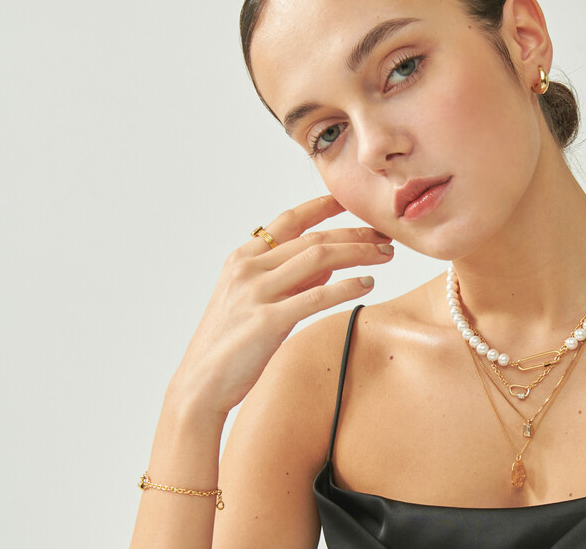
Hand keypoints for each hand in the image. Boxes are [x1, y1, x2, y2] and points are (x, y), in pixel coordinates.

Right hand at [169, 195, 392, 419]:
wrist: (200, 383)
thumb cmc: (231, 343)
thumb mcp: (255, 300)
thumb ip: (290, 278)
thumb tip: (329, 264)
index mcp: (243, 258)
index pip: (290, 220)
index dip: (323, 206)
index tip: (351, 201)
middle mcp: (249, 268)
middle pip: (313, 238)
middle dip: (354, 233)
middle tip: (384, 235)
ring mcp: (257, 292)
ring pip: (318, 258)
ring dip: (358, 253)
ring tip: (385, 255)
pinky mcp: (268, 321)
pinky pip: (317, 296)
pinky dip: (347, 287)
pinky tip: (367, 284)